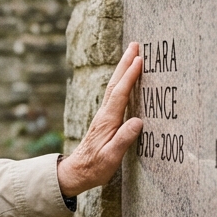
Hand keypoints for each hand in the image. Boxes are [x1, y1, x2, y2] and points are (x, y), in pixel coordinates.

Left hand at [57, 42, 143, 196]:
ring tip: (132, 54)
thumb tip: (137, 121)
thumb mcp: (111, 157)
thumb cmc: (95, 167)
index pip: (120, 94)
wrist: (77, 172)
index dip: (130, 76)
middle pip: (115, 84)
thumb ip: (123, 140)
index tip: (139, 59)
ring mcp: (104, 115)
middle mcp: (104, 114)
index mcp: (107, 121)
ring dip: (123, 69)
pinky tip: (126, 78)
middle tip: (135, 44)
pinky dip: (122, 82)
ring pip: (114, 87)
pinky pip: (115, 95)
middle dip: (125, 63)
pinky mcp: (105, 119)